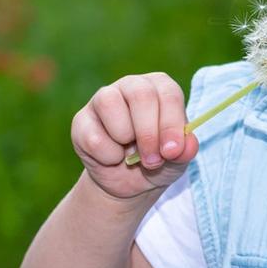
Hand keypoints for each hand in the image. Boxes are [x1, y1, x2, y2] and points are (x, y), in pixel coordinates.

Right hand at [71, 73, 198, 199]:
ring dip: (124, 137)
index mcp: (161, 87)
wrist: (130, 181)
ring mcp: (104, 99)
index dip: (171, 124)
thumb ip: (184, 150)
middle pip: (141, 95)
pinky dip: (108, 155)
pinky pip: (93, 136)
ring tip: (131, 154)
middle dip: (148, 133)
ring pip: (110, 104)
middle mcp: (132, 85)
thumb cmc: (159, 159)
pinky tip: (113, 157)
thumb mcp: (178, 158)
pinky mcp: (82, 120)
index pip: (169, 94)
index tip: (172, 151)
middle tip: (153, 160)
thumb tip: (180, 147)